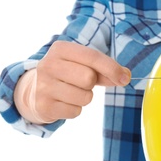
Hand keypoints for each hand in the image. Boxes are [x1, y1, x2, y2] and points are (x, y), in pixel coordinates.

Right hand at [16, 41, 130, 122]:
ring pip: (84, 97)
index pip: (92, 56)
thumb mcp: (83, 65)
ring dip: (85, 97)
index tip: (124, 78)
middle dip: (92, 83)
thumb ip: (105, 69)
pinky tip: (65, 102)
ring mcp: (44, 86)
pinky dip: (75, 109)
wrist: (34, 91)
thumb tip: (125, 76)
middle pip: (88, 78)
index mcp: (60, 49)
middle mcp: (48, 65)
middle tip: (82, 83)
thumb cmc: (67, 74)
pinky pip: (76, 111)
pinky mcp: (44, 105)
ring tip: (72, 92)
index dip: (112, 68)